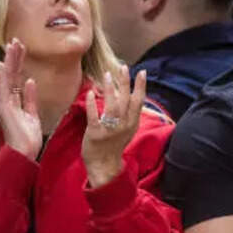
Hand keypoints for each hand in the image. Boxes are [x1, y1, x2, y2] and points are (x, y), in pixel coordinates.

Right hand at [0, 39, 41, 160]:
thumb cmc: (28, 138)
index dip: (18, 63)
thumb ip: (30, 98)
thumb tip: (31, 81)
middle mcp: (6, 100)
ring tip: (12, 45)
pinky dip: (5, 76)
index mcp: (13, 101)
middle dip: (14, 57)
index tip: (21, 49)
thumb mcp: (32, 114)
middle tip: (16, 40)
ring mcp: (5, 103)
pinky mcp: (6, 108)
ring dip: (10, 61)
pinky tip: (5, 63)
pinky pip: (5, 89)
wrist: (24, 153)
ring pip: (7, 77)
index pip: (16, 78)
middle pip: (10, 74)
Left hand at [82, 65, 146, 187]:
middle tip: (123, 68)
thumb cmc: (114, 144)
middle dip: (126, 83)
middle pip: (126, 101)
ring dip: (110, 90)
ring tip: (107, 75)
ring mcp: (109, 130)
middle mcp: (123, 125)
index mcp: (132, 123)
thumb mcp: (128, 129)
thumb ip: (130, 113)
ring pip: (112, 107)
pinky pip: (94, 118)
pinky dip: (93, 105)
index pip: (138, 102)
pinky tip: (91, 93)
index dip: (141, 87)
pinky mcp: (95, 134)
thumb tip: (131, 94)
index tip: (142, 72)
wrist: (104, 165)